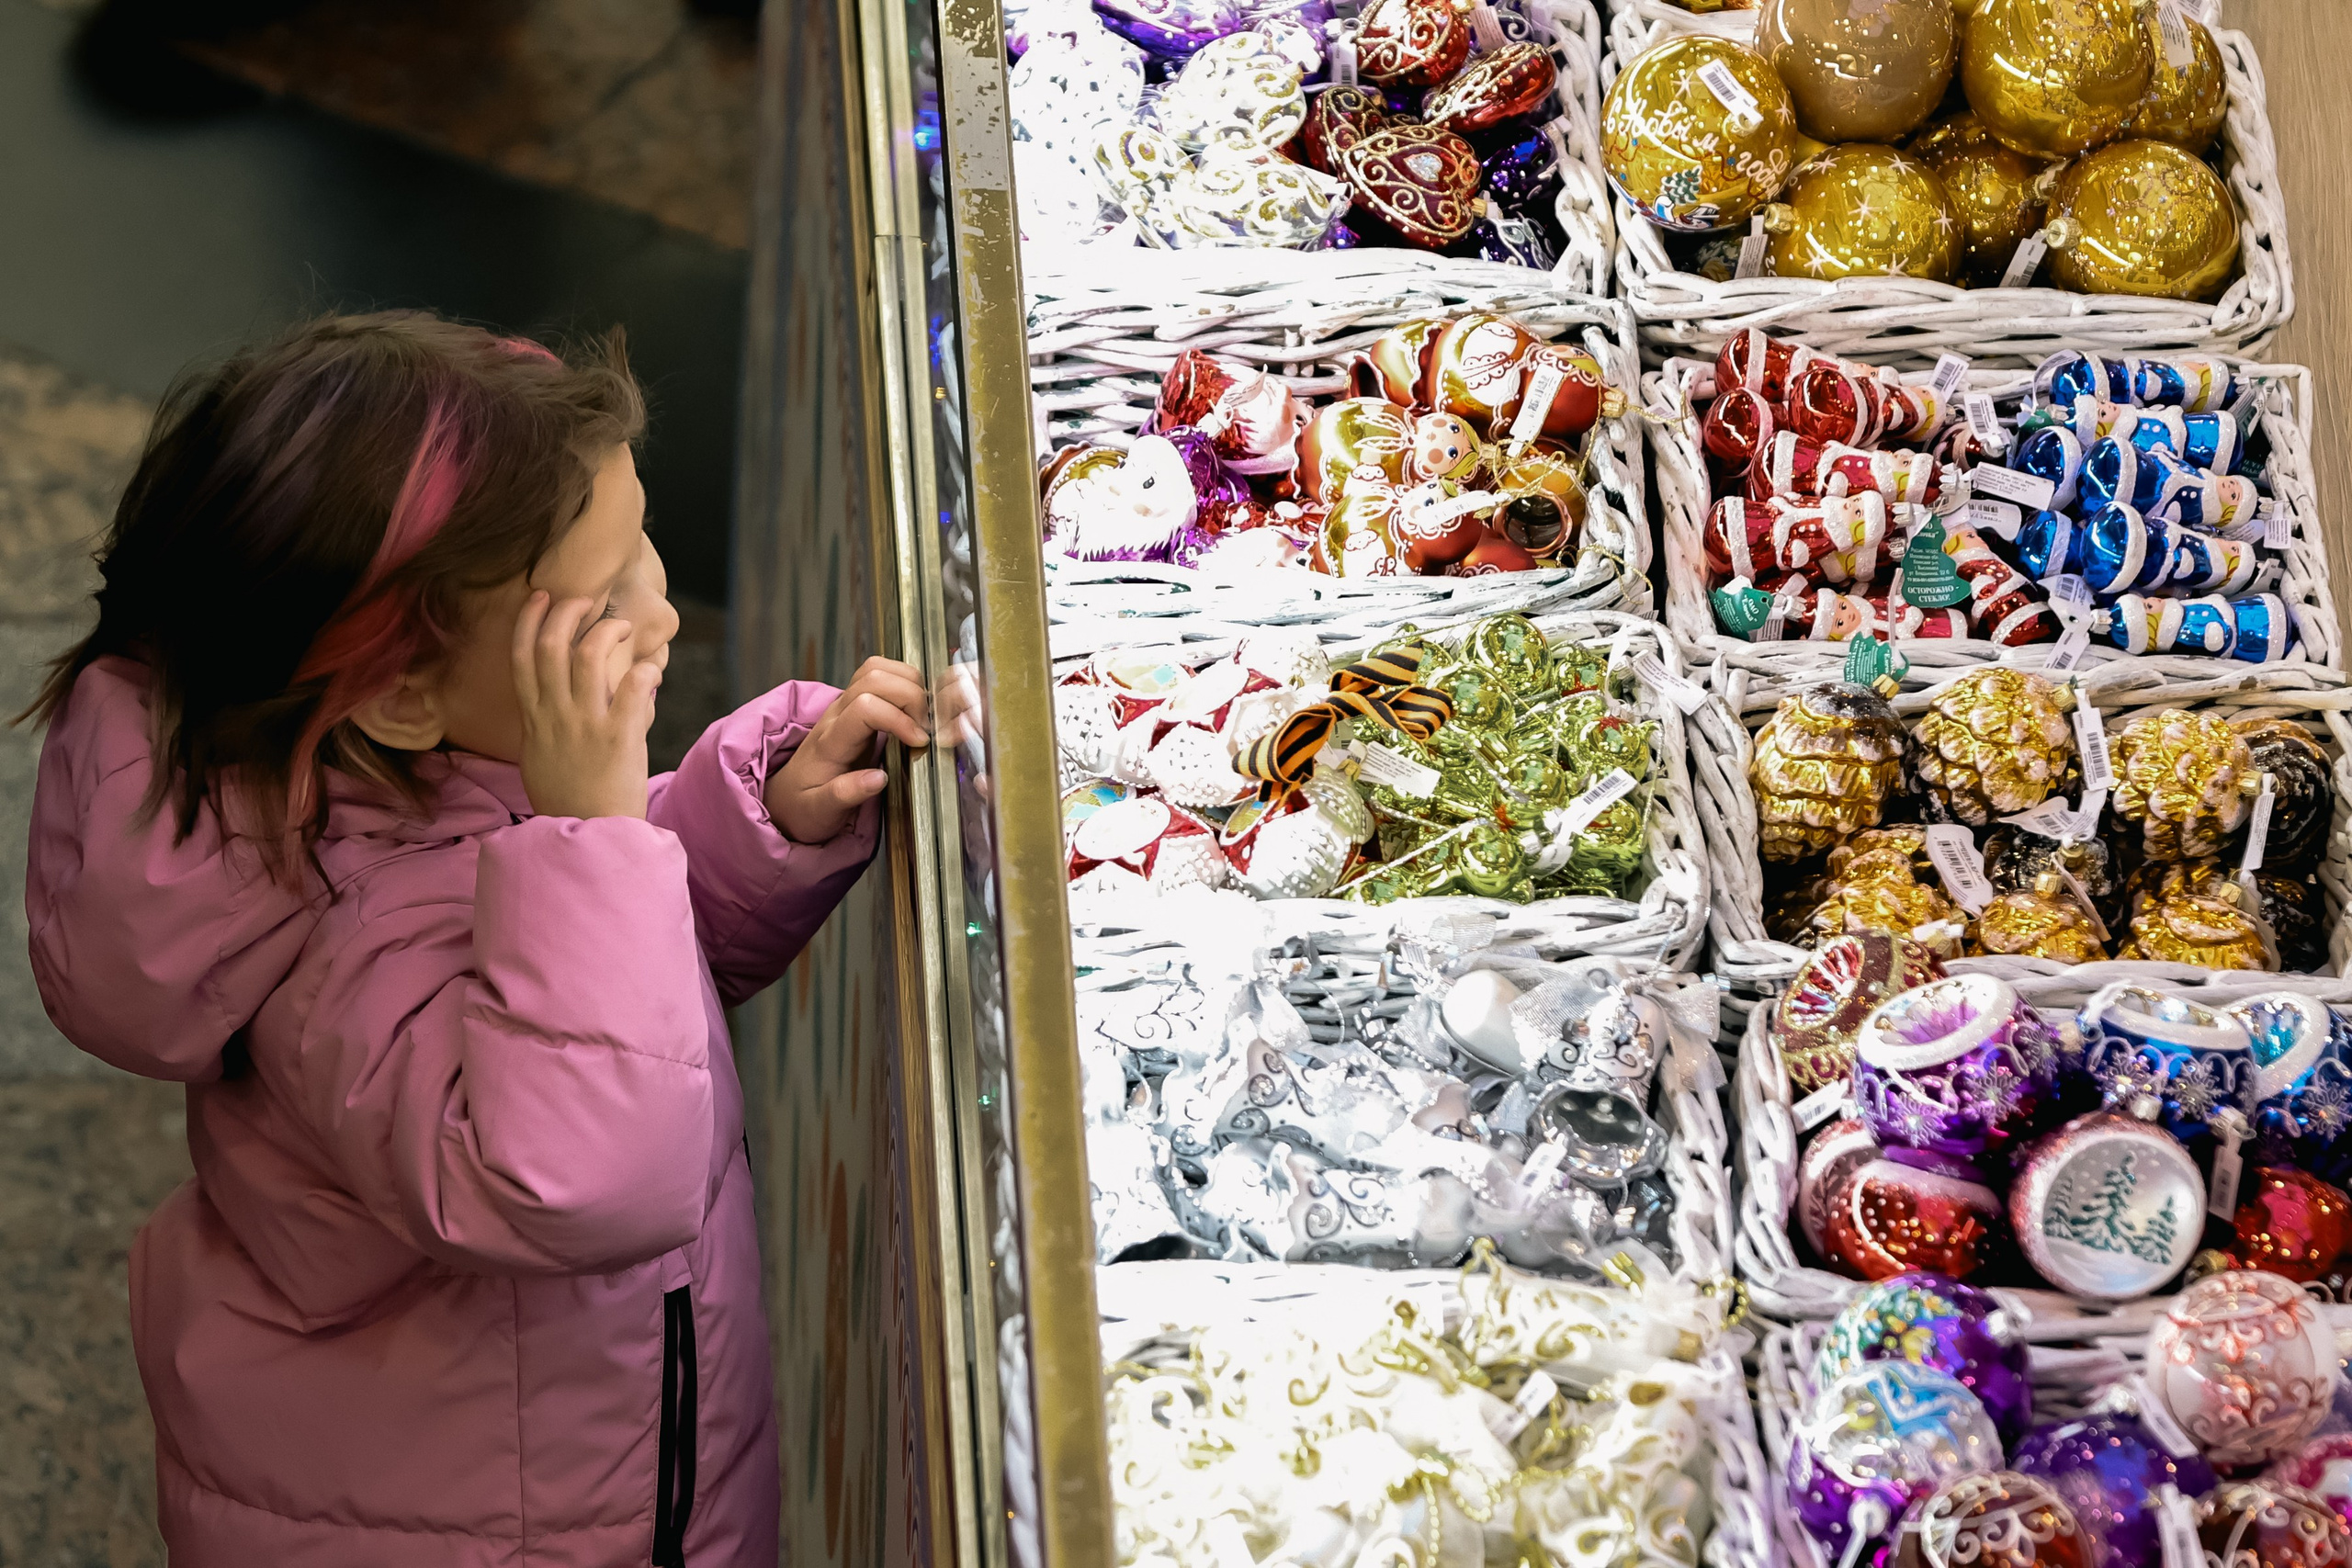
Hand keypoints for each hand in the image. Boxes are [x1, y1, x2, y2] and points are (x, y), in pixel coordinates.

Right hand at [512, 592, 659, 820]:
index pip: (521, 657)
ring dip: (606, 632)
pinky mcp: (617, 738)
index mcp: (534, 720)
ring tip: (622, 627)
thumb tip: (587, 697)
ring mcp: (584, 726)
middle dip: (566, 612)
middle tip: (585, 599)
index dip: (528, 621)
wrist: (587, 838)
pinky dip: (643, 672)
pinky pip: (629, 690)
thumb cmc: (568, 800)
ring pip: (586, 657)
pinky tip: (651, 670)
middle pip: (550, 646)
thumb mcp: (545, 758)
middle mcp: (553, 717)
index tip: (540, 596)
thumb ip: (557, 724)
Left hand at [765, 656, 928, 843]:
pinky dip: (902, 683)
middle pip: (873, 677)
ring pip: (876, 669)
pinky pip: (877, 676)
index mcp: (830, 741)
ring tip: (921, 716)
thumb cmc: (804, 806)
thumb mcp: (820, 811)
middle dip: (910, 696)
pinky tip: (912, 710)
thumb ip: (846, 794)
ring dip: (907, 684)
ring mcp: (843, 706)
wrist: (787, 800)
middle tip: (924, 727)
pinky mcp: (853, 705)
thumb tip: (879, 778)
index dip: (900, 719)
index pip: (866, 707)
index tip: (918, 742)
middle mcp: (835, 715)